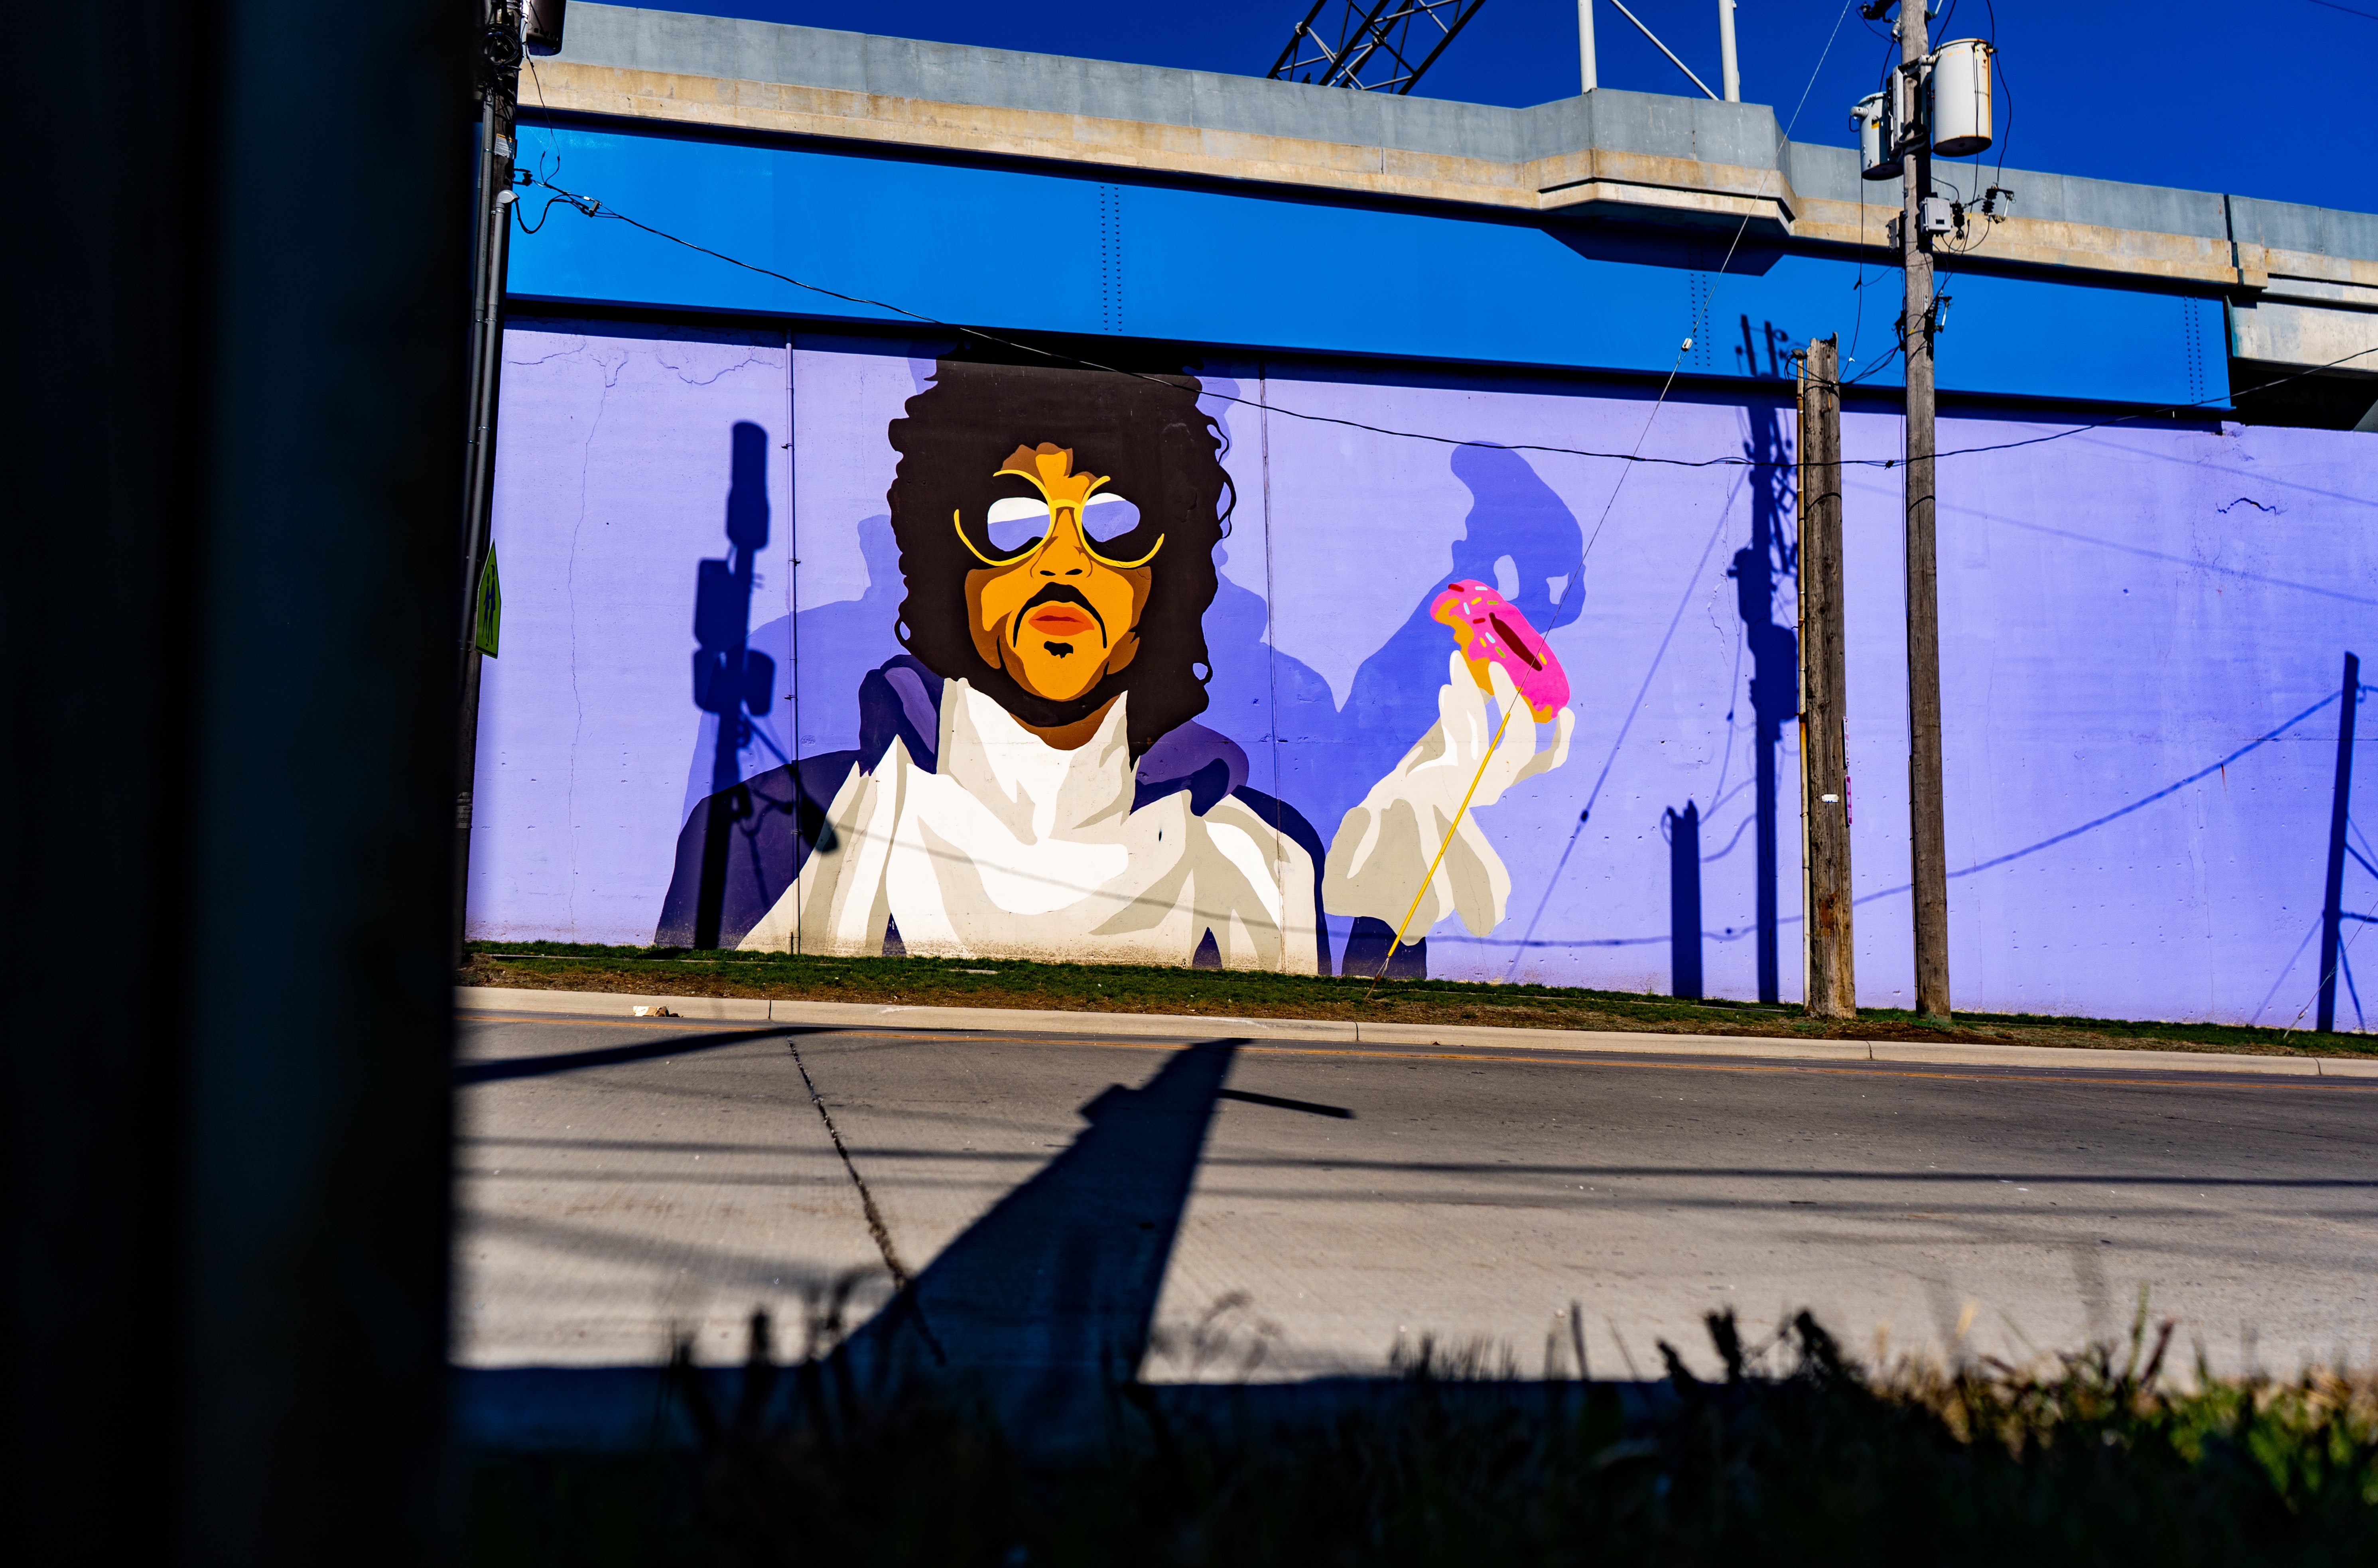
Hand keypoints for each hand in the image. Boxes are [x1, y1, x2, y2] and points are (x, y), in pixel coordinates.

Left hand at [1429, 649, 1574, 810]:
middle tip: (1496, 667)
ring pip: (1481, 730)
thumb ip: (1476, 714)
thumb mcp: (1458, 738)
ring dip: (1468, 691)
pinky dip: (1454, 709)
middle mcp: (1498, 781)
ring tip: (1458, 662)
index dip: (1561, 740)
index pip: (1545, 763)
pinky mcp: (1455, 778)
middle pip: (1522, 741)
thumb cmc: (1433, 768)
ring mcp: (1478, 781)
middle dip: (1510, 699)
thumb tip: (1487, 679)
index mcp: (1505, 774)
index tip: (1566, 712)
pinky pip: (1458, 735)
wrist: (1402, 800)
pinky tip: (1447, 690)